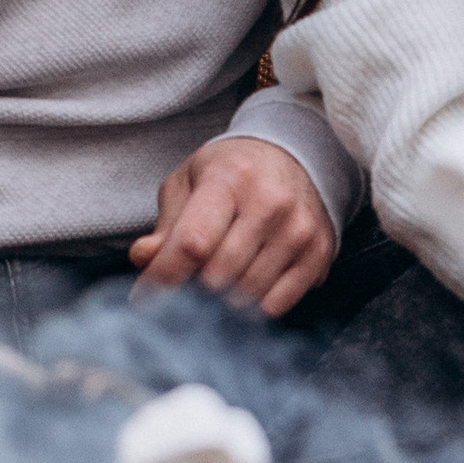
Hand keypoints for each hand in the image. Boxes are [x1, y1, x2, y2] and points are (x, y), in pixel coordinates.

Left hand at [132, 139, 335, 317]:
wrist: (295, 156)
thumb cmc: (232, 173)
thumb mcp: (189, 182)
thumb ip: (166, 224)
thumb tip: (144, 257)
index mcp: (230, 178)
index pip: (193, 243)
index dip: (164, 276)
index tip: (144, 297)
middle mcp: (270, 202)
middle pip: (219, 275)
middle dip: (193, 288)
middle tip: (185, 284)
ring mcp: (299, 228)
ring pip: (247, 294)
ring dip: (223, 300)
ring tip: (216, 281)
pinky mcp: (319, 251)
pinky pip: (277, 303)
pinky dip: (253, 306)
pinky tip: (247, 284)